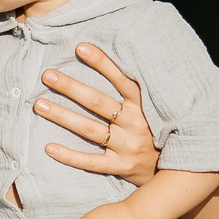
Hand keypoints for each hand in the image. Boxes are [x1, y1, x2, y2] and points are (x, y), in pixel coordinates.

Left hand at [36, 44, 160, 185]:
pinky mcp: (120, 167)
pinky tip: (49, 148)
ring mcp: (127, 147)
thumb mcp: (156, 109)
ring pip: (90, 130)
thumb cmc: (160, 132)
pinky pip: (91, 162)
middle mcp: (135, 125)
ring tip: (39, 105)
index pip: (122, 80)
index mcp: (144, 107)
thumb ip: (139, 91)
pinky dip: (70, 156)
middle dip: (71, 88)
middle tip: (47, 75)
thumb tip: (122, 57)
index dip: (102, 63)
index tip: (80, 48)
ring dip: (63, 116)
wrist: (179, 170)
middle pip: (98, 103)